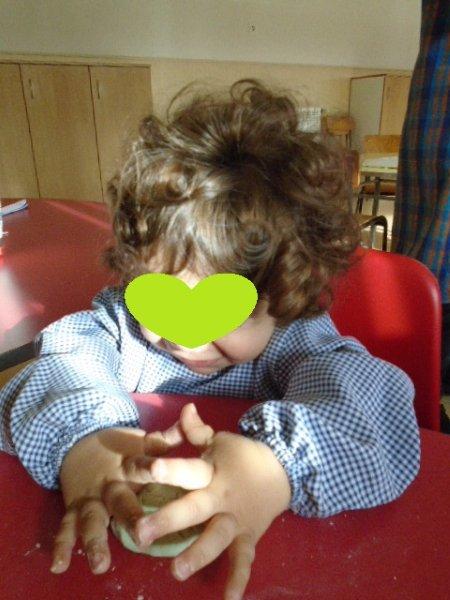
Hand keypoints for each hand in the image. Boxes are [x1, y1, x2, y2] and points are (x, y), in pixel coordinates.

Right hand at [51, 403, 212, 574]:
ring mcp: (90, 497)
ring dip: (95, 540)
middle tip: (141, 534)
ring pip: (92, 518)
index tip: (159, 473)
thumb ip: (167, 437)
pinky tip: (59, 565)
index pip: (142, 466)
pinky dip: (61, 546)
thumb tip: (192, 413)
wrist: (78, 440)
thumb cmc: (120, 447)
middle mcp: (111, 483)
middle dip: (129, 516)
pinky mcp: (74, 508)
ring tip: (101, 564)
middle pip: (120, 499)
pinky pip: (66, 528)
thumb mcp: (142, 441)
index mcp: (131, 465)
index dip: (151, 468)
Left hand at [137, 405, 291, 599]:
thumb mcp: (219, 440)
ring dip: (198, 553)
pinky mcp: (248, 537)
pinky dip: (238, 578)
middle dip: (168, 520)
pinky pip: (244, 559)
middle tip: (140, 534)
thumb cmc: (240, 455)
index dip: (170, 469)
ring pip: (217, 537)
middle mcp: (222, 497)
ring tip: (176, 571)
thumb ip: (196, 431)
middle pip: (194, 508)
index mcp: (212, 471)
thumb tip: (184, 408)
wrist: (282, 470)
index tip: (149, 469)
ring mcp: (236, 519)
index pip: (188, 469)